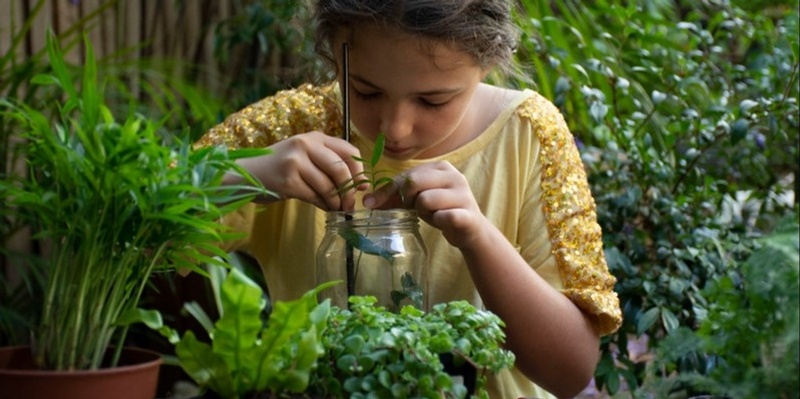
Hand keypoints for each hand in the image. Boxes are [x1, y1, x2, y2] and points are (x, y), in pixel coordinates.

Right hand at [237, 132, 364, 210]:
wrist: (247, 174)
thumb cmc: (281, 167)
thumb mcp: (306, 156)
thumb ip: (330, 163)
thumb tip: (362, 184)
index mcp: (315, 137)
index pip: (349, 151)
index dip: (360, 171)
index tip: (363, 187)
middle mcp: (306, 145)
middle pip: (340, 169)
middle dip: (349, 191)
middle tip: (350, 205)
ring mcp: (295, 162)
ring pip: (328, 186)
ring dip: (336, 202)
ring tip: (335, 208)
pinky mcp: (288, 181)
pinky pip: (315, 197)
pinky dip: (323, 205)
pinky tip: (323, 207)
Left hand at [363, 161, 486, 247]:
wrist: (470, 230)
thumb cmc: (441, 210)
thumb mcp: (417, 200)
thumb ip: (394, 197)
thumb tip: (366, 201)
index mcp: (441, 167)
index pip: (406, 176)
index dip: (387, 191)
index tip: (370, 204)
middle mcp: (454, 176)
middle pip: (413, 183)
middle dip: (409, 200)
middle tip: (417, 209)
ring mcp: (463, 194)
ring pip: (425, 200)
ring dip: (424, 212)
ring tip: (433, 215)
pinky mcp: (468, 214)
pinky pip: (444, 216)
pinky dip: (438, 221)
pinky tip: (443, 222)